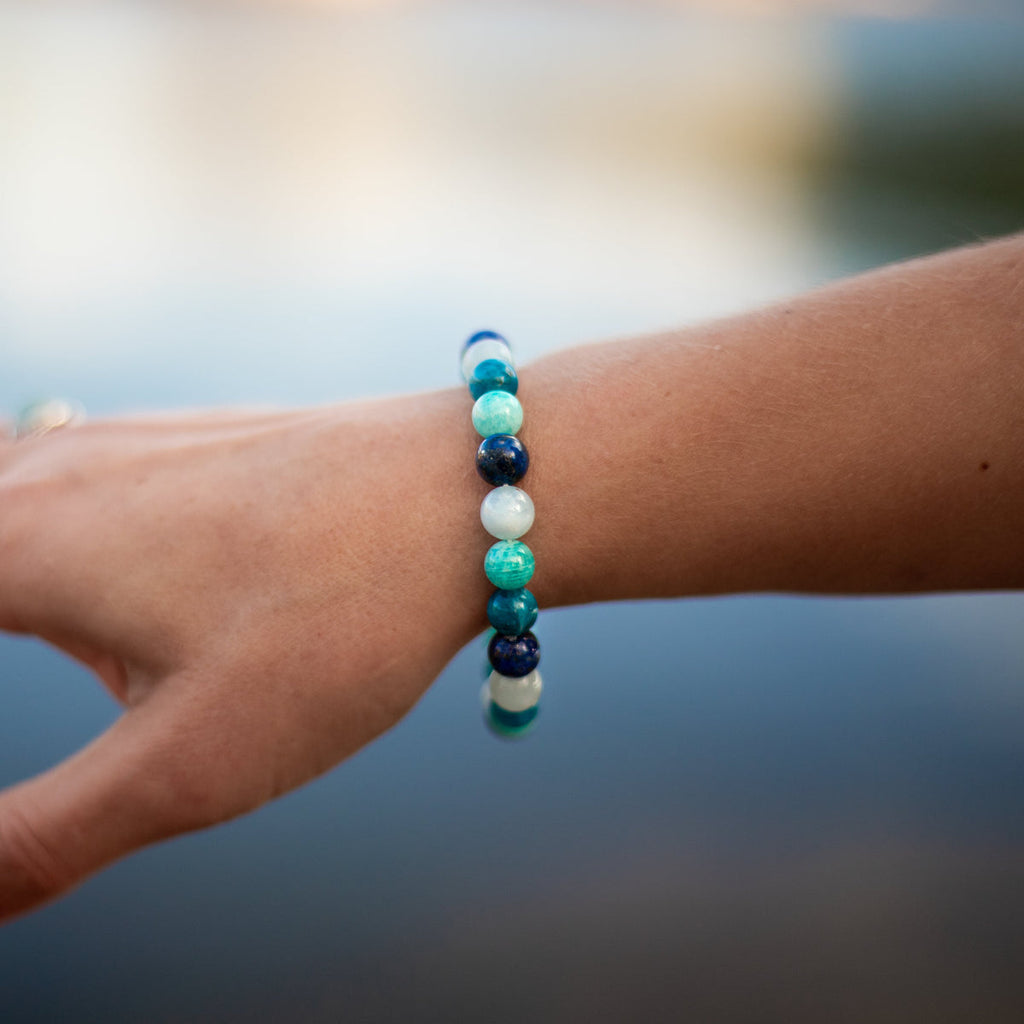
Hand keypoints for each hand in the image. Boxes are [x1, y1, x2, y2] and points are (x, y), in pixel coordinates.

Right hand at [0, 393, 484, 920]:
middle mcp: (50, 470)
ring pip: (5, 496)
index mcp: (17, 545)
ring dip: (9, 569)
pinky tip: (78, 568)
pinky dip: (34, 532)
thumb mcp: (189, 762)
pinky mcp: (185, 443)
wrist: (468, 496)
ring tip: (46, 626)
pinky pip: (63, 478)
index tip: (7, 807)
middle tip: (93, 702)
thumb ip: (41, 837)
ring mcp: (121, 442)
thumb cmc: (341, 621)